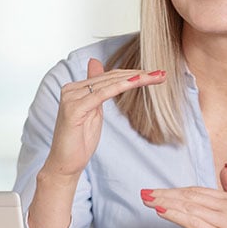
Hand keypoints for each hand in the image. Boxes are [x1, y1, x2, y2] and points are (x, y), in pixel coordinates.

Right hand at [41, 58, 164, 180]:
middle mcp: (71, 89)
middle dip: (138, 74)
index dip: (131, 73)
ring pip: (109, 83)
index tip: (154, 74)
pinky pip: (102, 94)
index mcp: (76, 89)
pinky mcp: (74, 108)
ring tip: (155, 76)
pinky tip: (136, 81)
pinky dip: (120, 86)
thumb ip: (97, 89)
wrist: (65, 164)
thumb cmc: (79, 141)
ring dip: (135, 78)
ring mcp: (72, 97)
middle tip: (161, 73)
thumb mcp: (93, 111)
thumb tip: (95, 63)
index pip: (109, 76)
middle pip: (111, 77)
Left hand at [141, 163, 226, 227]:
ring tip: (148, 201)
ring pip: (190, 208)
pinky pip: (194, 223)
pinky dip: (175, 215)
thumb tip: (225, 167)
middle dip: (166, 195)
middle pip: (191, 197)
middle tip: (145, 194)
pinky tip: (160, 212)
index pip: (198, 191)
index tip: (156, 191)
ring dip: (165, 204)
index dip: (175, 190)